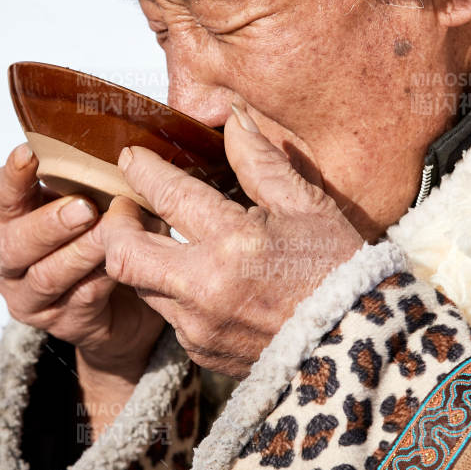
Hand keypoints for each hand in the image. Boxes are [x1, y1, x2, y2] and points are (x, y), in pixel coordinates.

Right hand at [0, 144, 164, 378]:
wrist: (121, 305)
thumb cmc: (99, 239)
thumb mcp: (93, 203)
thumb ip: (93, 181)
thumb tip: (126, 153)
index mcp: (9, 219)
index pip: (4, 195)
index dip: (14, 176)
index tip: (28, 154)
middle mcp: (9, 260)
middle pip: (15, 243)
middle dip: (49, 223)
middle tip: (84, 208)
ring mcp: (30, 297)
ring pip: (46, 276)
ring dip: (79, 253)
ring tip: (107, 234)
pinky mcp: (61, 323)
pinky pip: (81, 299)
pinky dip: (102, 279)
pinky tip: (122, 264)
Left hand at [101, 100, 365, 377]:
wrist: (354, 346)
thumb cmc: (337, 270)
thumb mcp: (307, 206)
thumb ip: (260, 161)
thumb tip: (234, 118)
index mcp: (233, 242)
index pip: (166, 194)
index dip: (142, 170)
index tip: (133, 158)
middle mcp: (205, 287)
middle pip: (123, 251)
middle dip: (115, 224)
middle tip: (128, 206)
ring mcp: (199, 325)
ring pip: (139, 285)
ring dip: (141, 258)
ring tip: (160, 237)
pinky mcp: (200, 351)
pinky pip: (168, 314)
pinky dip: (172, 291)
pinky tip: (195, 277)